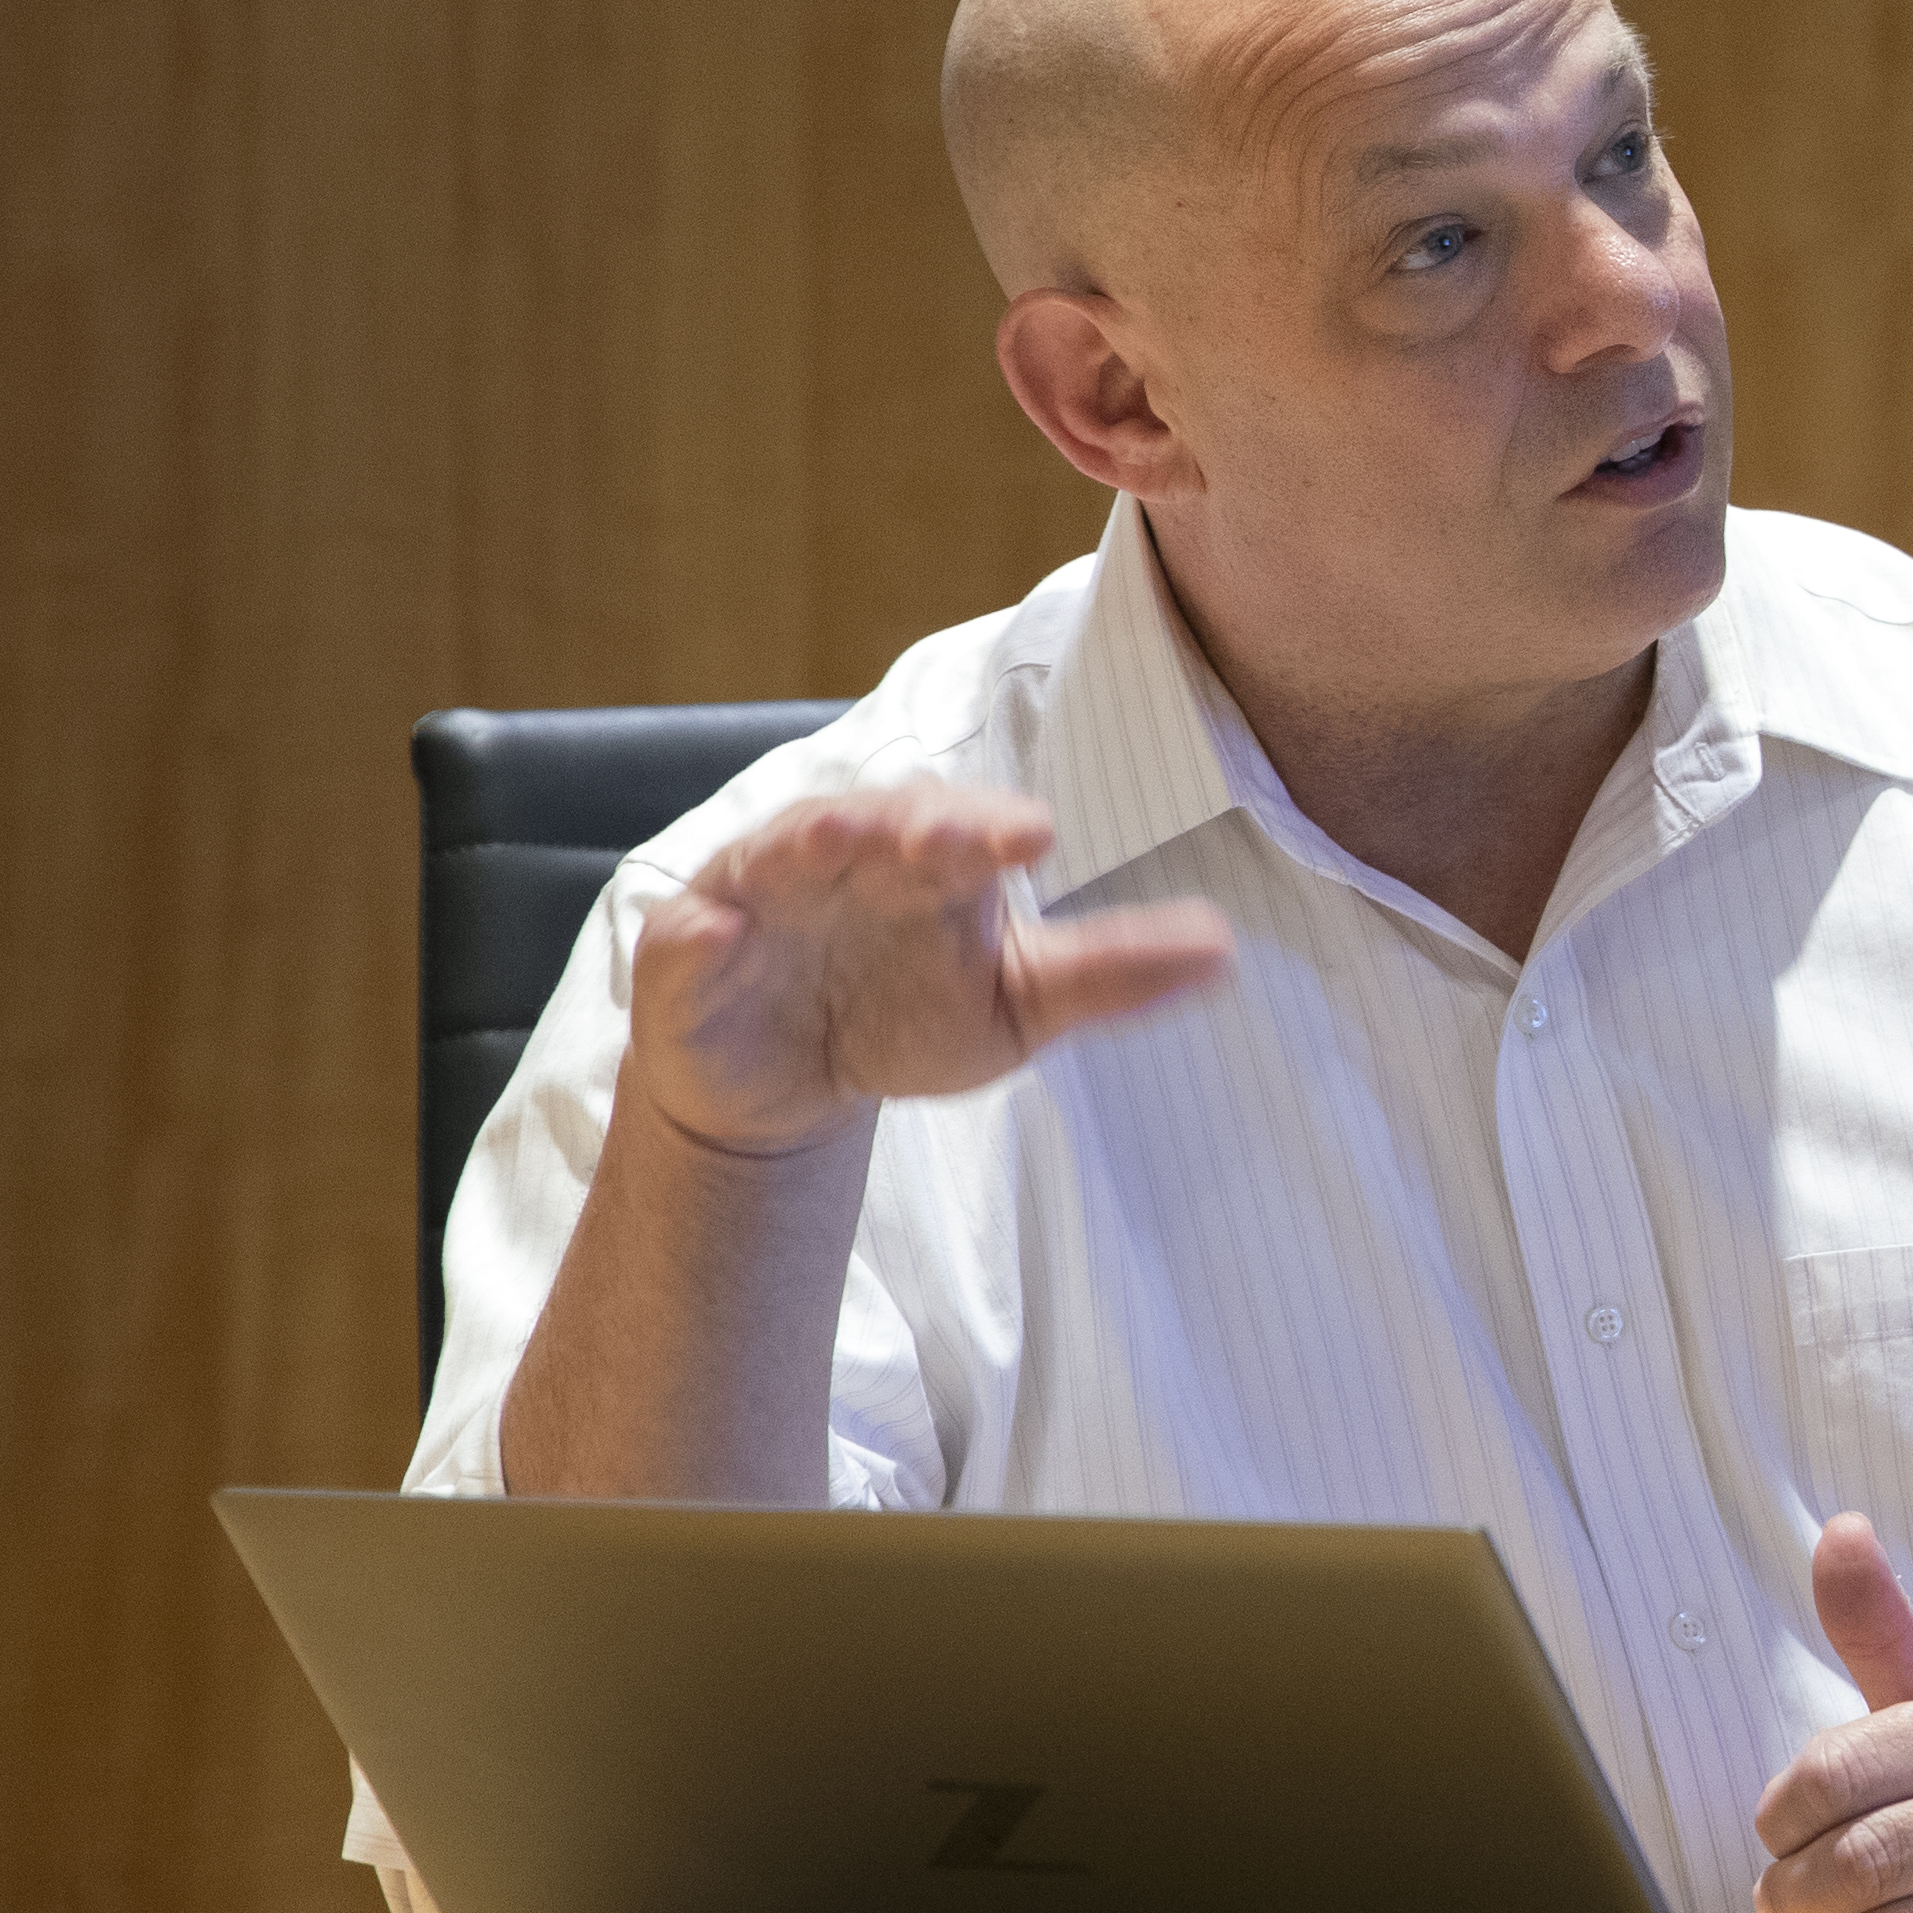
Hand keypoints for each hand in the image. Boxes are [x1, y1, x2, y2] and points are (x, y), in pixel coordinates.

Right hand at [621, 784, 1231, 1163]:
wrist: (794, 1090)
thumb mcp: (1019, 1006)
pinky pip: (687, 935)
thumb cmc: (907, 1017)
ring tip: (835, 842)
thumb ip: (1109, 975)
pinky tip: (721, 932)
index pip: (967, 826)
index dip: (995, 827)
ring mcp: (759, 898)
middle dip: (911, 824)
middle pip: (879, 822)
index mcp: (930, 858)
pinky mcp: (687, 954)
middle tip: (951, 839)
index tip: (1040, 836)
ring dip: (805, 844)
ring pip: (779, 853)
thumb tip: (1225, 949)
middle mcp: (845, 858)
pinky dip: (702, 933)